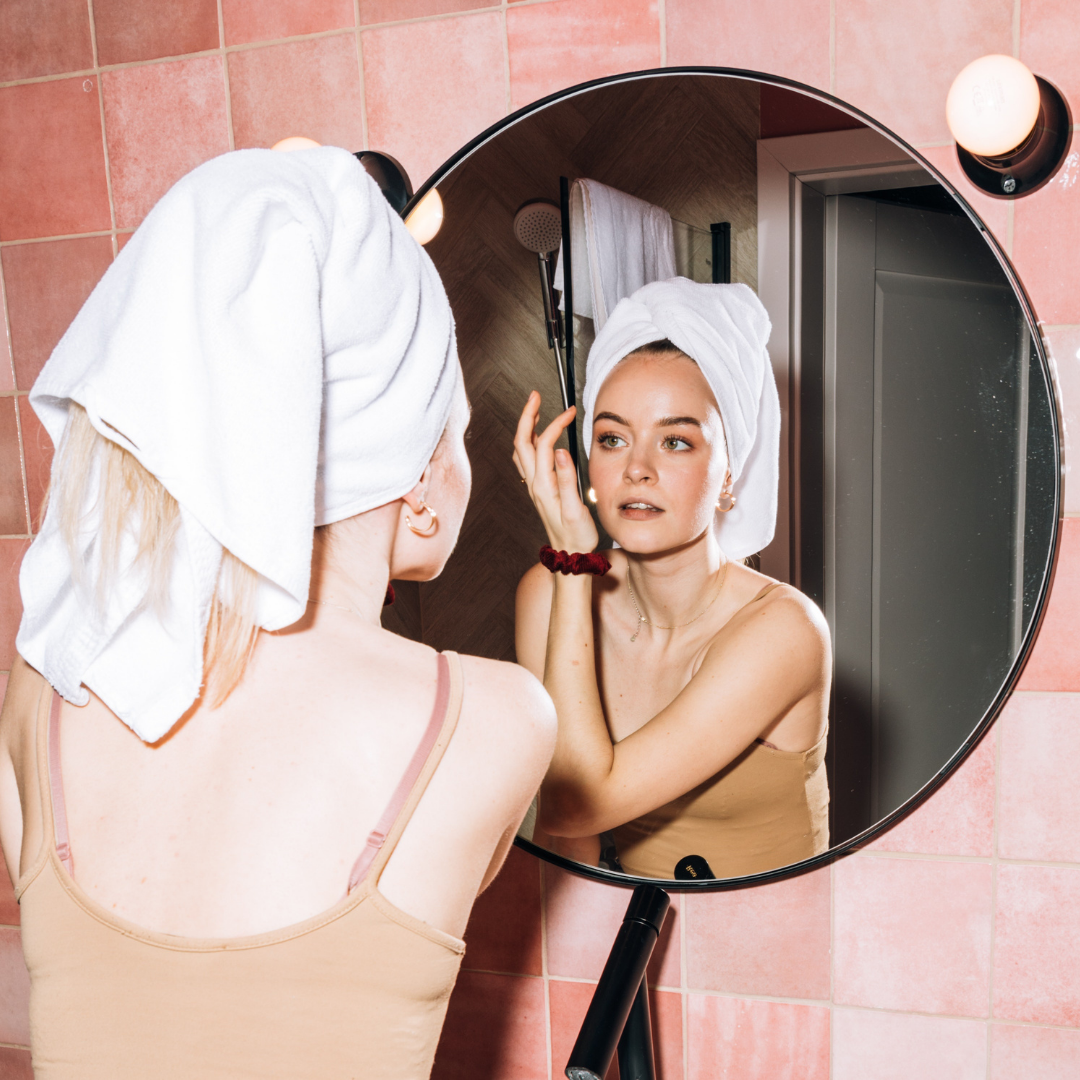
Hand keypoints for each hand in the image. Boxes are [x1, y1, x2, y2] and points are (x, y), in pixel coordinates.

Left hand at [513, 391, 598, 554]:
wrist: (570, 556)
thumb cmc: (576, 536)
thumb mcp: (575, 509)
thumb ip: (567, 479)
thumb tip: (559, 450)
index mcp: (543, 485)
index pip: (544, 444)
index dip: (556, 423)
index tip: (571, 412)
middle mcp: (534, 484)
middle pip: (521, 441)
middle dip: (528, 415)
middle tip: (536, 395)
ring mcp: (534, 487)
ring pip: (521, 450)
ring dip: (526, 427)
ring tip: (536, 410)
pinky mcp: (538, 490)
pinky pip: (525, 461)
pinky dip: (528, 442)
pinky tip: (537, 439)